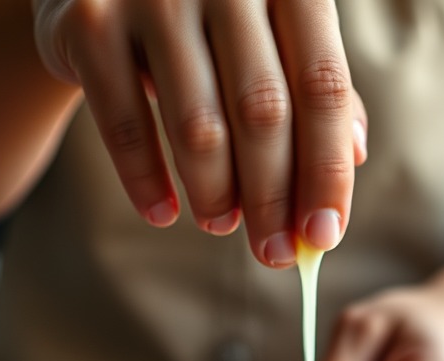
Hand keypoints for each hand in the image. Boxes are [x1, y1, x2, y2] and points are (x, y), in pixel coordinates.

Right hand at [31, 0, 365, 264]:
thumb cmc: (207, 15)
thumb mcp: (271, 34)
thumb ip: (315, 86)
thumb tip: (355, 158)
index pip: (322, 87)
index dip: (326, 171)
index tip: (323, 235)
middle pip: (263, 113)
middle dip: (273, 200)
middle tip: (275, 253)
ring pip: (198, 126)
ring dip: (215, 195)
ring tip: (221, 225)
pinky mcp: (89, 20)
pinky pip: (125, 124)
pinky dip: (145, 180)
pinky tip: (162, 212)